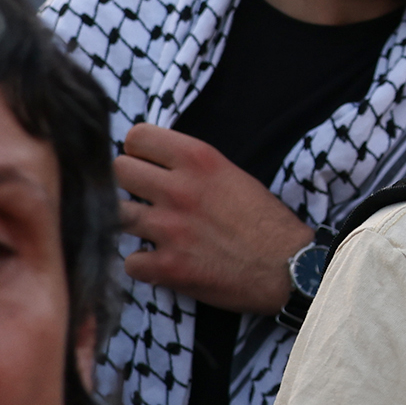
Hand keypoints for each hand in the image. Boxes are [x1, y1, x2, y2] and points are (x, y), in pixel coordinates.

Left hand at [114, 122, 311, 313]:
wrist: (289, 268)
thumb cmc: (266, 222)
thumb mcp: (232, 174)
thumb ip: (192, 166)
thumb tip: (155, 164)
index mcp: (198, 160)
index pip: (136, 136)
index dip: (137, 151)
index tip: (146, 165)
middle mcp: (179, 189)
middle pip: (118, 171)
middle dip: (129, 184)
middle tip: (146, 198)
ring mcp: (170, 229)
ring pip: (116, 214)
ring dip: (131, 223)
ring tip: (149, 230)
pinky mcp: (169, 267)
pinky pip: (130, 261)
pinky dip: (143, 265)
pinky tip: (160, 263)